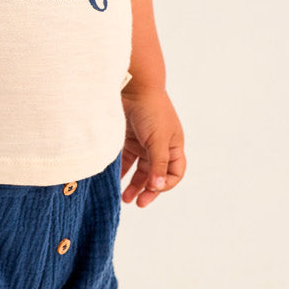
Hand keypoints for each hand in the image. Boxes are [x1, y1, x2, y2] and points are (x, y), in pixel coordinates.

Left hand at [120, 84, 185, 206]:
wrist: (133, 85)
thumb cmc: (151, 110)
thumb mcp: (158, 139)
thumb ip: (158, 164)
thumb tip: (158, 187)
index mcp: (173, 146)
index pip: (174, 173)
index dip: (165, 185)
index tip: (153, 190)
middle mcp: (160, 146)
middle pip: (155, 174)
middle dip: (147, 189)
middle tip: (138, 203)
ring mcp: (143, 142)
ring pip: (140, 170)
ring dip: (133, 184)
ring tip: (124, 198)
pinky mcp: (128, 138)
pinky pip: (126, 160)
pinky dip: (121, 170)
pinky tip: (114, 180)